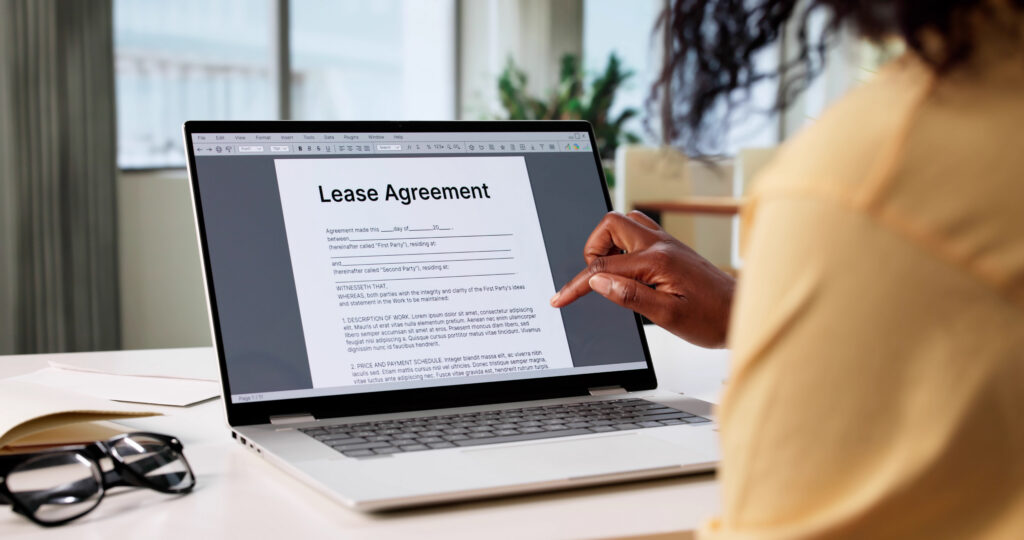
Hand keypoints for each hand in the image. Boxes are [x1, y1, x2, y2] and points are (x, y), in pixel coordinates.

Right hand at [549, 211, 734, 347]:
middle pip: (610, 225)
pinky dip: (624, 247)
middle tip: (595, 280)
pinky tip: (629, 272)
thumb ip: (629, 295)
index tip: (560, 298)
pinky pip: (638, 233)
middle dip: (592, 250)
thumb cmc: (713, 319)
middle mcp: (661, 244)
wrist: (742, 314)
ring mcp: (667, 243)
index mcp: (658, 260)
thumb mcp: (667, 316)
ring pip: (624, 223)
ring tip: (611, 275)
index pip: (603, 266)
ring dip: (609, 244)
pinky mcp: (671, 249)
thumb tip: (597, 280)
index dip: (576, 284)